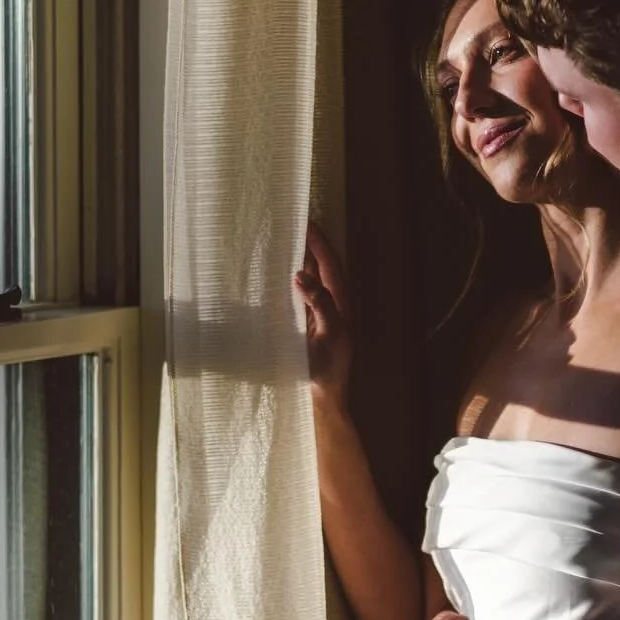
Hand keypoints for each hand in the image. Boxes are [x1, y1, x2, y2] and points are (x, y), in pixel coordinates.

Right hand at [295, 222, 352, 405]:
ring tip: (284, 239)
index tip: (306, 221)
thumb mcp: (328, 334)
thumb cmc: (327, 368)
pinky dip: (292, 278)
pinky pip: (301, 293)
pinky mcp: (307, 323)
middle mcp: (332, 303)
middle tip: (292, 223)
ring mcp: (320, 313)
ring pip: (312, 278)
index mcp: (340, 303)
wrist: (323, 398)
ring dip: (301, 259)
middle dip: (310, 244)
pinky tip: (279, 274)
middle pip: (322, 266)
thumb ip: (320, 305)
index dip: (320, 242)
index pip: (330, 264)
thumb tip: (302, 274)